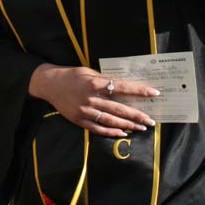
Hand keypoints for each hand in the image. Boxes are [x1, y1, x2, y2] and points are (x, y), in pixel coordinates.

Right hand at [28, 63, 157, 137]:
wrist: (50, 84)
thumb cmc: (72, 75)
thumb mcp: (88, 72)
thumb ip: (104, 80)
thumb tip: (123, 87)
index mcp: (94, 83)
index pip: (121, 87)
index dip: (139, 91)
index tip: (154, 93)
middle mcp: (91, 98)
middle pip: (118, 108)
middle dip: (137, 115)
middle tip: (151, 120)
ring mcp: (85, 111)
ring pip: (110, 120)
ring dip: (127, 125)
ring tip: (141, 127)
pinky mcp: (79, 120)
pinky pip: (97, 128)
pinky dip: (110, 131)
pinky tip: (122, 133)